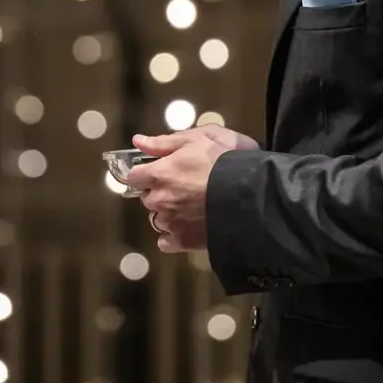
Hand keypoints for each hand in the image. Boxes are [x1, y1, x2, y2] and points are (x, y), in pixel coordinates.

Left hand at [125, 126, 257, 252]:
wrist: (249, 193)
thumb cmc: (222, 161)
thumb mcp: (196, 140)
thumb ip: (163, 142)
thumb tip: (138, 141)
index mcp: (159, 174)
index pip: (133, 177)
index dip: (144, 174)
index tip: (157, 172)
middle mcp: (159, 200)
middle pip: (147, 198)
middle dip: (159, 193)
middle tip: (183, 188)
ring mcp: (170, 223)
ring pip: (157, 219)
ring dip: (167, 214)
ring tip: (191, 208)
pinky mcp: (183, 241)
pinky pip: (166, 242)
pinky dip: (173, 236)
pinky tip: (188, 228)